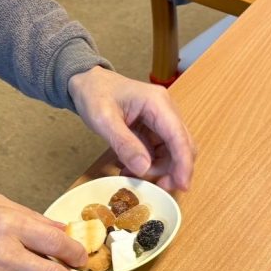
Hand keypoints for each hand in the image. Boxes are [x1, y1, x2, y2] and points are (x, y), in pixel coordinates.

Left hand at [68, 66, 195, 190]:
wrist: (88, 82)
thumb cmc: (94, 94)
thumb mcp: (103, 120)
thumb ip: (124, 143)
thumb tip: (145, 168)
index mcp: (157, 103)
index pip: (178, 136)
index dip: (183, 163)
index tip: (183, 186)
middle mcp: (165, 110)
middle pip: (181, 145)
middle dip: (173, 169)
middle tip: (157, 188)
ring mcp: (161, 119)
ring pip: (172, 150)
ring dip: (158, 168)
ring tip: (133, 175)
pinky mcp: (153, 127)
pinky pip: (159, 150)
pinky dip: (149, 163)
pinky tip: (131, 169)